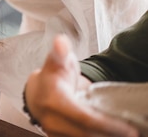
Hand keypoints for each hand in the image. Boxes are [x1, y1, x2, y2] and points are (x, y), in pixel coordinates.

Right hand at [24, 35, 138, 136]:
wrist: (35, 94)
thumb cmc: (51, 77)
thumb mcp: (56, 63)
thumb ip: (60, 52)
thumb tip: (60, 41)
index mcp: (53, 100)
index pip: (85, 118)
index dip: (108, 125)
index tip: (130, 129)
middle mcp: (51, 119)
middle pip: (88, 134)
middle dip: (112, 135)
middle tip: (134, 134)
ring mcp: (53, 132)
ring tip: (126, 135)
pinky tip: (111, 136)